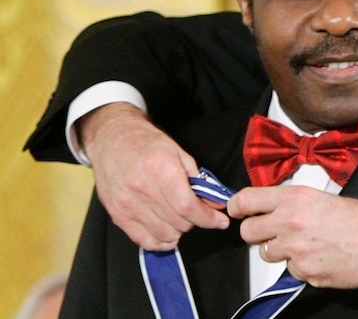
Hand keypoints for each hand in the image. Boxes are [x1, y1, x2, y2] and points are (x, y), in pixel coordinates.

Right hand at [78, 103, 229, 249]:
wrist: (112, 140)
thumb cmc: (147, 144)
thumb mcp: (179, 153)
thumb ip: (198, 180)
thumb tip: (214, 204)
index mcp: (161, 170)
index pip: (188, 207)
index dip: (208, 218)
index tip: (220, 221)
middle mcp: (142, 189)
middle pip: (178, 222)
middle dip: (196, 220)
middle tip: (197, 211)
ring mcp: (128, 205)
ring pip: (164, 234)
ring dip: (179, 230)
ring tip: (180, 217)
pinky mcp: (118, 215)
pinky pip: (144, 240)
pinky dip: (160, 241)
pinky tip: (167, 231)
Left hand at [228, 186, 357, 287]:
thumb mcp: (322, 198)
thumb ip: (292, 203)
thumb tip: (269, 210)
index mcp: (295, 199)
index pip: (246, 200)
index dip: (236, 206)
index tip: (236, 210)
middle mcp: (290, 223)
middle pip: (248, 232)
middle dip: (257, 233)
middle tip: (274, 232)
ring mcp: (296, 251)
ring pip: (267, 254)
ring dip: (280, 251)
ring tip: (306, 244)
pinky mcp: (305, 273)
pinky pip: (291, 271)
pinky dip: (302, 266)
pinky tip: (321, 257)